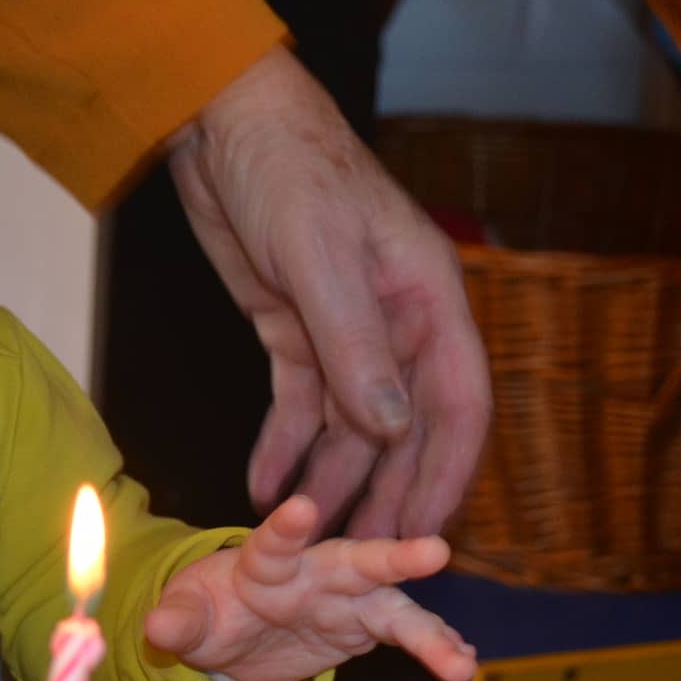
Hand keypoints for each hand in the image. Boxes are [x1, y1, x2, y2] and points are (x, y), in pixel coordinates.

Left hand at [143, 495, 476, 680]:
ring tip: (460, 656)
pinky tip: (462, 664)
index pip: (274, 541)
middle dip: (394, 555)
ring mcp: (347, 597)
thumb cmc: (210, 613)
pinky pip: (406, 636)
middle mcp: (315, 571)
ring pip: (393, 604)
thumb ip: (178, 621)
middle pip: (356, 558)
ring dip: (428, 628)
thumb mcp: (188, 618)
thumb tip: (157, 627)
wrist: (236, 637)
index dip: (286, 526)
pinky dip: (434, 649)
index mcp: (264, 561)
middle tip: (435, 551)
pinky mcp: (367, 624)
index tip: (300, 509)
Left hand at [168, 47, 490, 537]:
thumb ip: (354, 344)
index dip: (448, 472)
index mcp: (427, 299)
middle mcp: (395, 321)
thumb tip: (392, 430)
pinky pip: (298, 403)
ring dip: (334, 482)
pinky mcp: (292, 327)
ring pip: (351, 425)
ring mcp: (343, 328)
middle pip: (407, 427)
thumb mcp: (317, 257)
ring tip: (310, 542)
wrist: (222, 121)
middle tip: (365, 560)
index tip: (428, 533)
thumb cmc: (287, 168)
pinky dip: (284, 446)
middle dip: (389, 493)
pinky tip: (263, 487)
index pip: (458, 403)